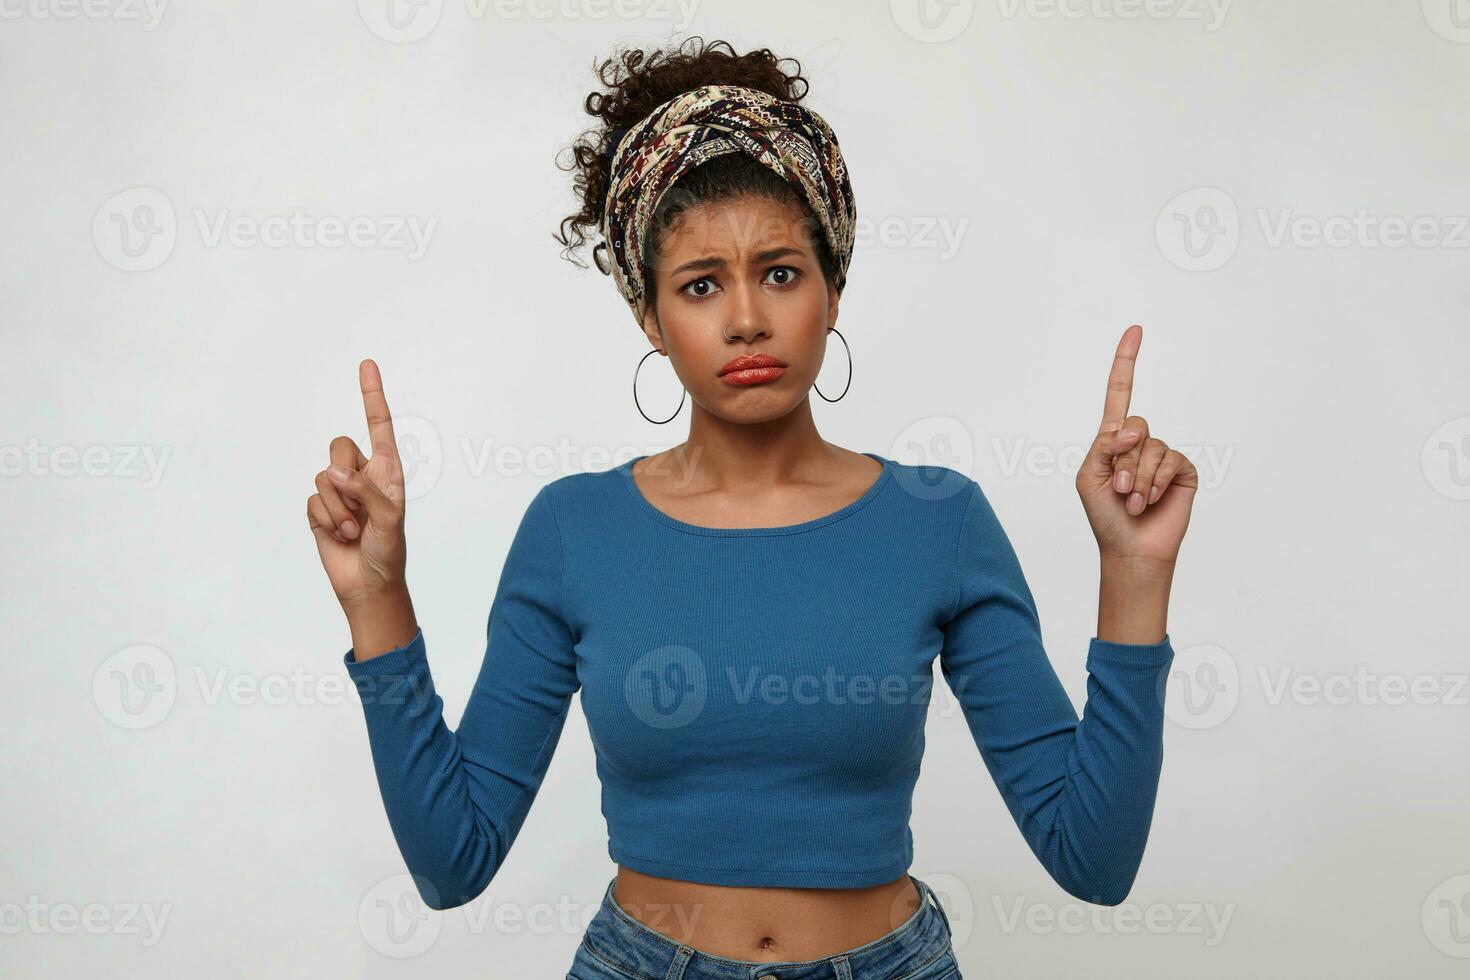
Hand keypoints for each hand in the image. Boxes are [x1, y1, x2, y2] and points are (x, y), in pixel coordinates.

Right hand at [307, 359, 408, 608]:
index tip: (367, 364)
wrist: (368, 583)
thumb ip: (366, 491)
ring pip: (322, 477)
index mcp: (386, 469)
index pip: (379, 424)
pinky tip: (338, 535)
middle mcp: (361, 474)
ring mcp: (338, 490)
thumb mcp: (388, 520)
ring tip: (353, 530)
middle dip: (345, 476)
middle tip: (359, 509)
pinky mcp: (319, 508)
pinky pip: (311, 500)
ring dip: (337, 508)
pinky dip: (326, 520)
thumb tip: (333, 472)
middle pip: (338, 446)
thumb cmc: (388, 551)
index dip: (372, 395)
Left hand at [1076, 325, 1198, 566]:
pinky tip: (1150, 501)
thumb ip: (1105, 446)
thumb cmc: (1104, 515)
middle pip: (1136, 425)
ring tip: (1133, 502)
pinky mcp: (1183, 470)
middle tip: (1120, 490)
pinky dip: (1157, 482)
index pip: (1121, 393)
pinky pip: (1172, 460)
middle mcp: (1140, 443)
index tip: (1136, 330)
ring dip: (1139, 479)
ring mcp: (1163, 456)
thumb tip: (1131, 429)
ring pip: (1152, 447)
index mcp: (1112, 440)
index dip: (1126, 362)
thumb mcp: (1090, 476)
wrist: (1130, 548)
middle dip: (1124, 462)